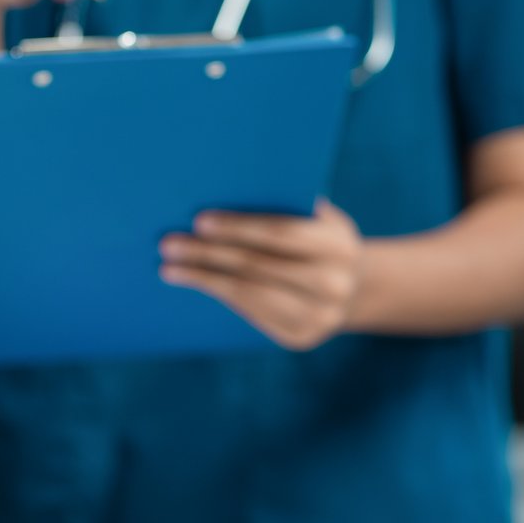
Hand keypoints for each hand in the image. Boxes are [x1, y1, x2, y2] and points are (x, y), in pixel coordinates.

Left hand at [159, 201, 365, 350]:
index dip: (239, 227)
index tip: (199, 221)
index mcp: (339, 245)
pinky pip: (251, 314)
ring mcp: (319, 316)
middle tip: (169, 244)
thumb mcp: (318, 217)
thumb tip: (226, 184)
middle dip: (209, 254)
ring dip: (203, 279)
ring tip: (169, 268)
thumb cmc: (320, 240)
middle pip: (258, 266)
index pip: (281, 234)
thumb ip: (287, 203)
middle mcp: (334, 284)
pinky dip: (218, 296)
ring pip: (249, 294)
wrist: (354, 288)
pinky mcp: (299, 337)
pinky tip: (192, 283)